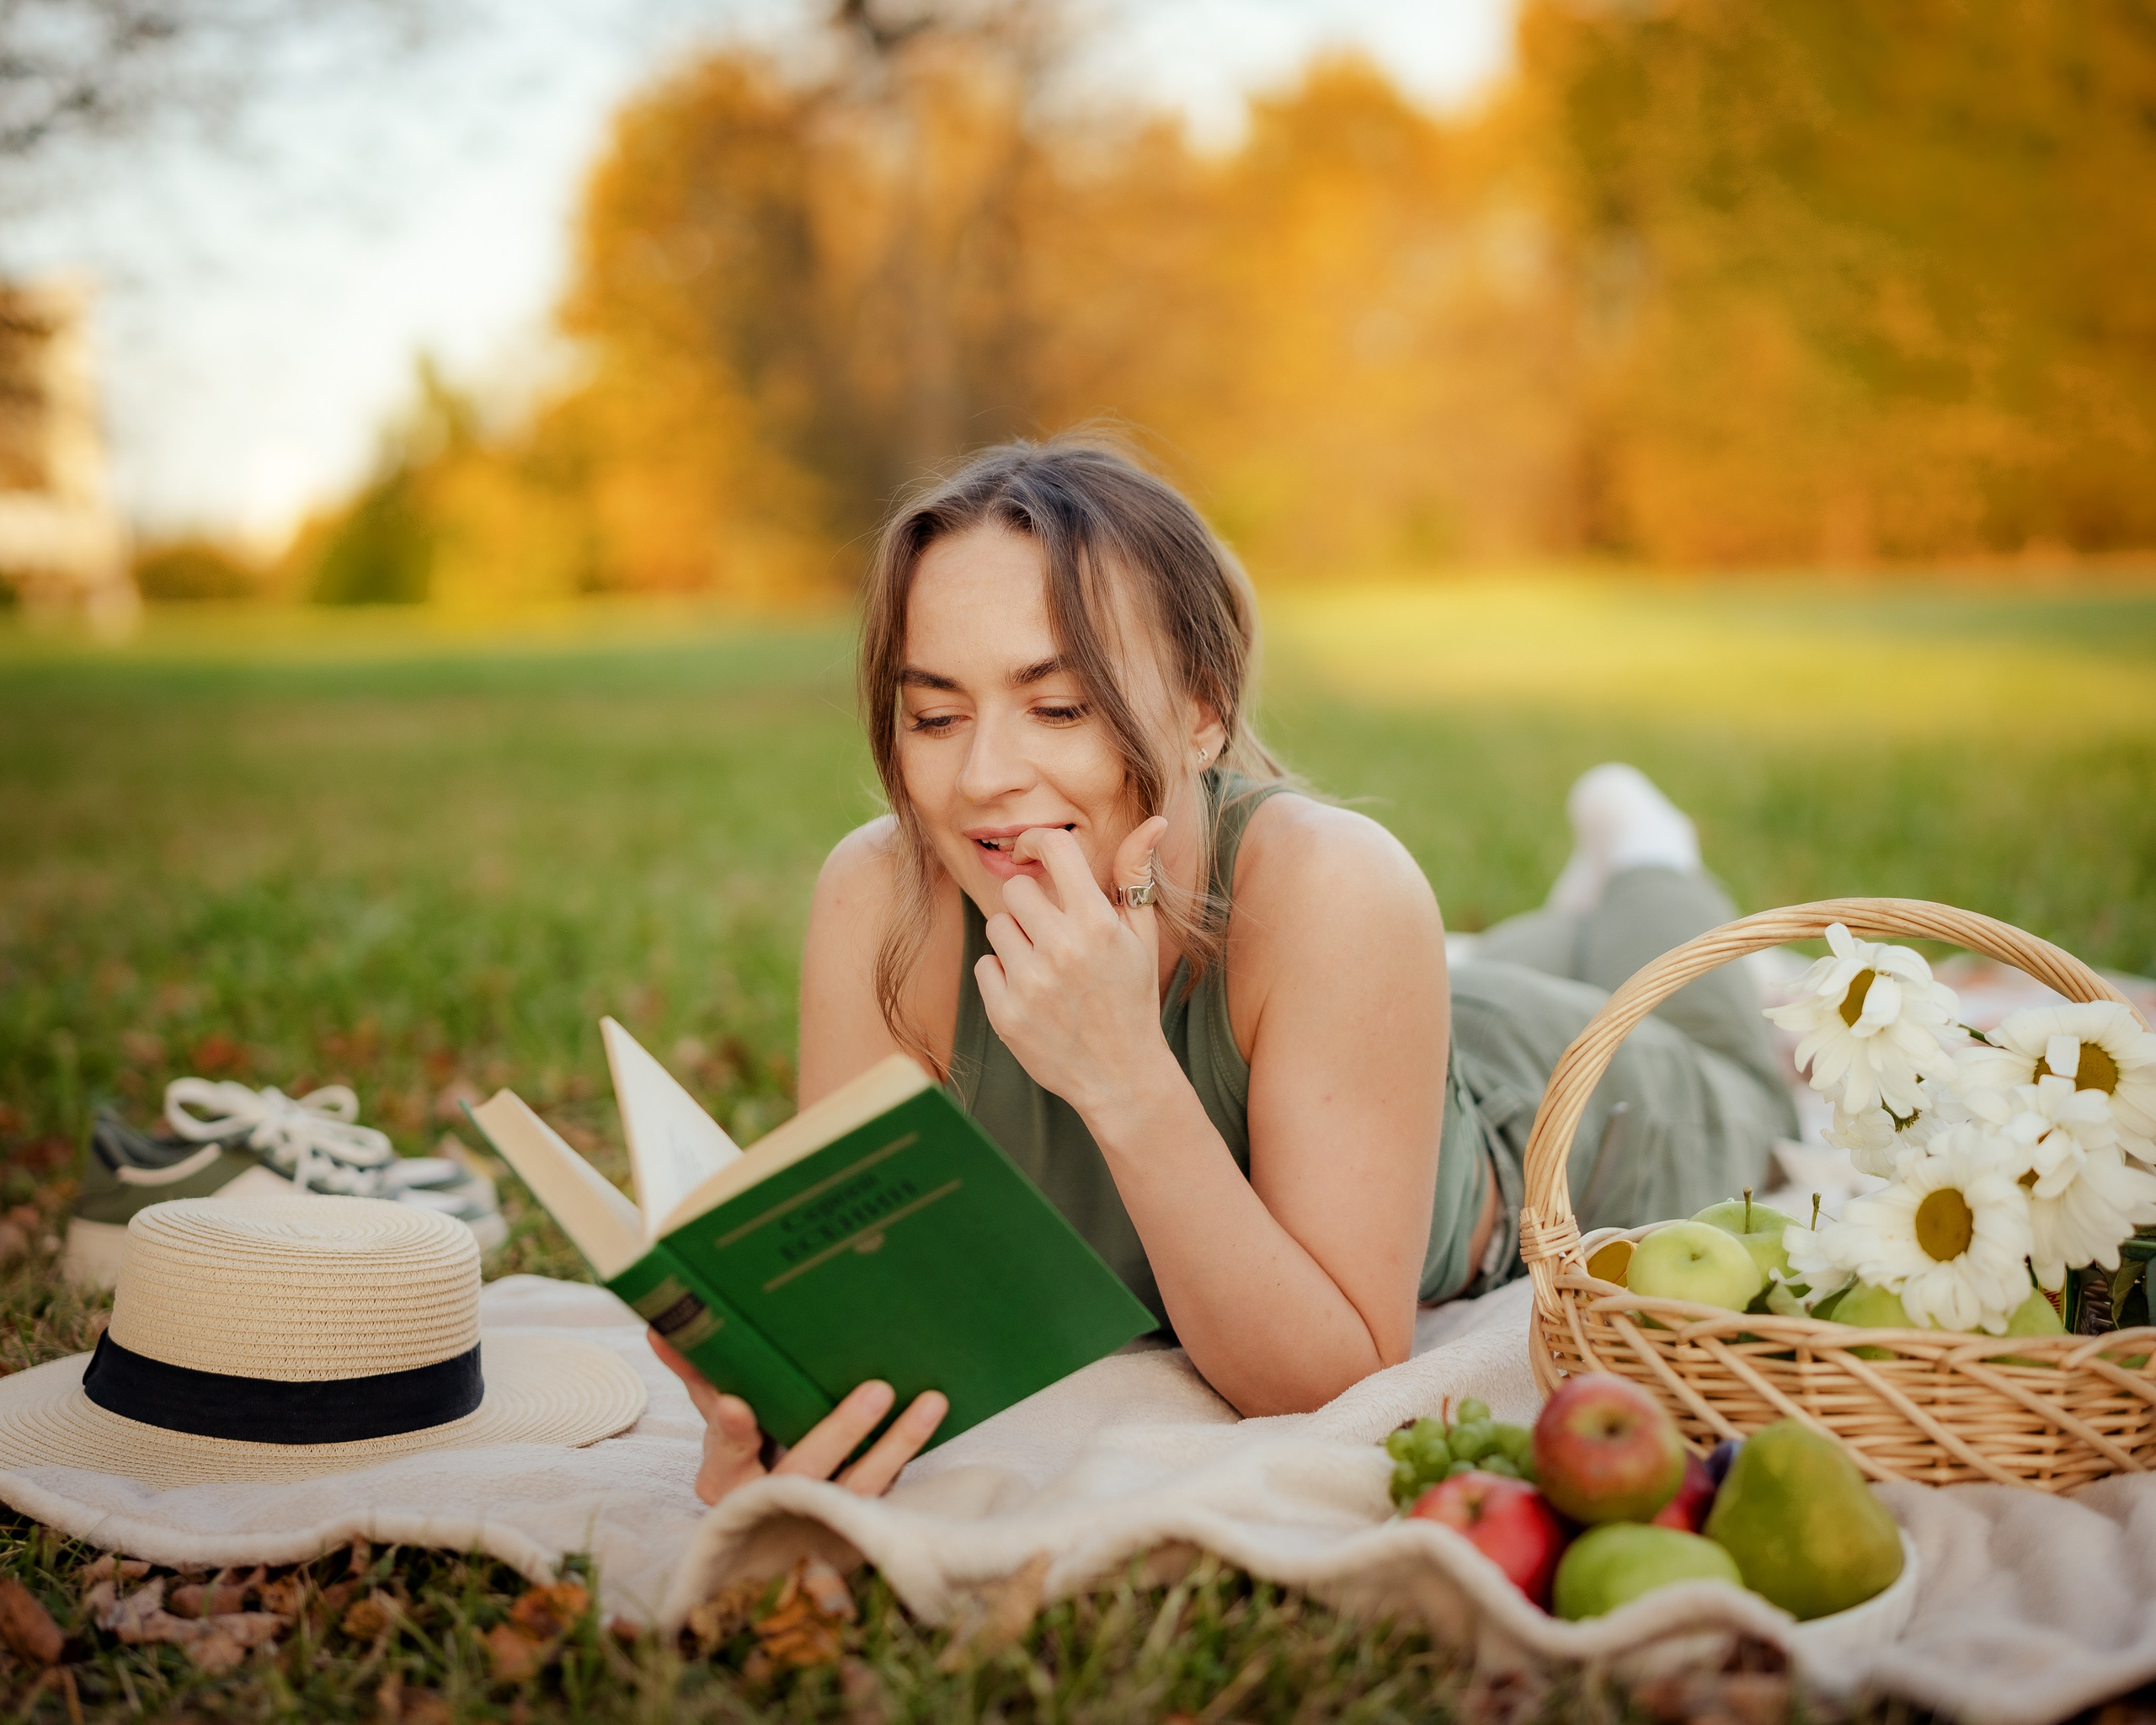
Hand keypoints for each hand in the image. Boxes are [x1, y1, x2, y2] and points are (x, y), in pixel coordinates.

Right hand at [649, 1331, 948, 1506]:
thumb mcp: (717, 1417)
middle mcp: (771, 1505)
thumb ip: (698, 1373)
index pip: (728, 1458)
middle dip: (839, 1434)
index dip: (733, 1434)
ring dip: (896, 1445)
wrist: (773, 1524)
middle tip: (875, 1391)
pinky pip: (885, 1490)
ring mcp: (818, 1518)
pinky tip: (934, 1412)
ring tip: (928, 1401)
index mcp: (725, 1481)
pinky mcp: (856, 1522)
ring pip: (858, 1487)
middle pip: (803, 1474)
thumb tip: (661, 1324)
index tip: (738, 1406)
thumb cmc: (745, 1457)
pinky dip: (908, 1452)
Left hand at [975, 816, 1172, 1119]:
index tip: (1035, 851)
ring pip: (997, 926)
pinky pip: (985, 966)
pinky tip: (1032, 993)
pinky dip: (1003, 976)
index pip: (1054, 848)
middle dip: (1032, 903)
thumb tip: (1153, 821)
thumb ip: (1136, 875)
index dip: (1038, 841)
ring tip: (1045, 965)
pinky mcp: (1005, 1014)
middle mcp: (1062, 950)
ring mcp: (1031, 984)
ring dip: (1016, 939)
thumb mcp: (1142, 936)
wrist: (1120, 1076)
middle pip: (1017, 889)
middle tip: (1051, 929)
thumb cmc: (1131, 997)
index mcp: (1098, 924)